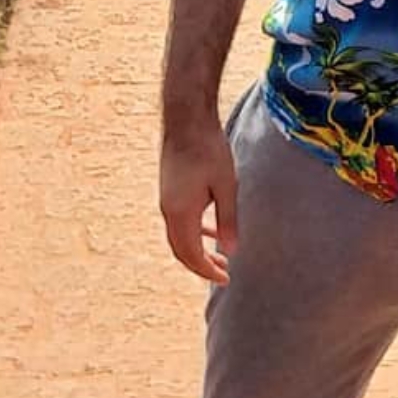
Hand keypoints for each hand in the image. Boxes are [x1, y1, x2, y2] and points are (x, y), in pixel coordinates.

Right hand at [160, 121, 237, 282]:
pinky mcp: (169, 189)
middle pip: (181, 250)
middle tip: (224, 273)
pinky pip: (179, 220)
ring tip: (220, 255)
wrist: (186, 118)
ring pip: (179, 235)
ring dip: (198, 248)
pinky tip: (211, 229)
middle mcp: (168, 210)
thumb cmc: (209, 149)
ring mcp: (166, 199)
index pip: (191, 255)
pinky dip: (194, 231)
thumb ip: (227, 219)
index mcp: (181, 213)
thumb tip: (231, 249)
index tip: (226, 279)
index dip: (207, 270)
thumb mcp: (226, 186)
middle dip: (202, 264)